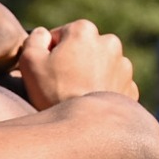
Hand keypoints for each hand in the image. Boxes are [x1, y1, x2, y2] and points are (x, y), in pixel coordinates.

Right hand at [17, 20, 136, 110]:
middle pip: (83, 48)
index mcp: (84, 31)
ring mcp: (123, 65)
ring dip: (88, 75)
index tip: (45, 70)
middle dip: (72, 61)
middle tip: (58, 84)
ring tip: (73, 95)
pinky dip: (101, 90)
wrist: (83, 126)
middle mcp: (109, 42)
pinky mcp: (129, 87)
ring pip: (100, 65)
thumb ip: (34, 39)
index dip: (49, 52)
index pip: (61, 34)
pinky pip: (112, 84)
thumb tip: (42, 34)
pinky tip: (87, 103)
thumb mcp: (30, 61)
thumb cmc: (53, 91)